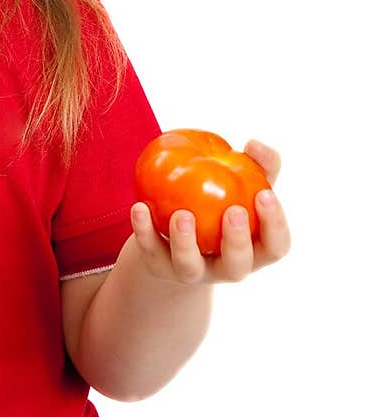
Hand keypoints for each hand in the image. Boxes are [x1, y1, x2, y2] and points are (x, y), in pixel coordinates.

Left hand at [129, 139, 291, 283]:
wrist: (180, 233)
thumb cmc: (224, 203)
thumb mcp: (244, 185)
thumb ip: (257, 165)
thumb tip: (255, 144)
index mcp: (256, 250)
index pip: (276, 246)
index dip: (275, 224)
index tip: (265, 194)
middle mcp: (227, 267)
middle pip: (237, 265)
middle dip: (237, 240)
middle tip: (232, 211)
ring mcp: (193, 271)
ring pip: (190, 267)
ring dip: (185, 242)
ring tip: (182, 214)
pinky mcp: (160, 267)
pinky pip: (151, 251)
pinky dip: (144, 230)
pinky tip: (140, 207)